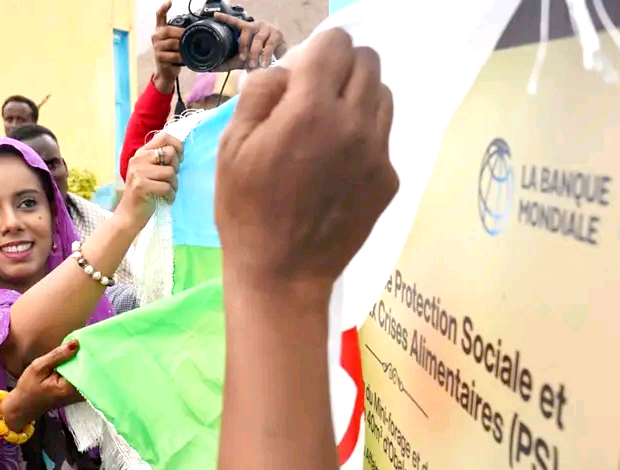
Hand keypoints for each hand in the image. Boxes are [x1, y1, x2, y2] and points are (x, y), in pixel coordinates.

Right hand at [0, 339, 82, 428]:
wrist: (24, 406)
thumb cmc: (29, 387)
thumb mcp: (39, 367)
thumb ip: (58, 355)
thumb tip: (76, 342)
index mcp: (71, 388)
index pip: (89, 368)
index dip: (90, 354)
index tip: (91, 341)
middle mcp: (80, 393)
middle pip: (92, 371)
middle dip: (90, 357)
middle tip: (89, 341)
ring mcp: (80, 394)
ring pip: (89, 374)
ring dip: (87, 362)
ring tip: (87, 347)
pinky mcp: (77, 393)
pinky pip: (84, 377)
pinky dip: (82, 368)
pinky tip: (79, 358)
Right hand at [116, 132, 181, 231]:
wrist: (129, 216)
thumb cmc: (144, 194)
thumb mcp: (151, 172)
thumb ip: (161, 159)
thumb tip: (180, 149)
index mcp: (141, 153)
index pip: (164, 136)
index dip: (177, 146)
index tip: (179, 159)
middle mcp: (138, 159)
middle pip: (170, 153)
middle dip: (176, 168)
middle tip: (171, 180)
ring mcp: (138, 172)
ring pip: (171, 172)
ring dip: (174, 185)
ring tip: (167, 192)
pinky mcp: (141, 185)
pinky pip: (167, 187)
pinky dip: (171, 196)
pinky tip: (165, 199)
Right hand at [152, 0, 183, 92]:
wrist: (166, 73)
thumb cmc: (173, 56)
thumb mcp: (176, 43)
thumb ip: (180, 35)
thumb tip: (195, 29)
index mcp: (160, 30)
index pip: (159, 16)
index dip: (164, 8)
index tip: (169, 1)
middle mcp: (156, 37)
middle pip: (169, 30)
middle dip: (181, 34)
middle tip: (189, 37)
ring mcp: (156, 47)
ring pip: (173, 43)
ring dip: (182, 47)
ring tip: (188, 50)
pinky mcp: (159, 57)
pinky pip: (174, 55)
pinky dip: (181, 57)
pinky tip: (184, 59)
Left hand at [214, 13, 286, 70]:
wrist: (277, 60)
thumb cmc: (257, 57)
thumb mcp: (241, 61)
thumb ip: (228, 63)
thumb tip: (211, 69)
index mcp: (247, 29)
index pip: (235, 22)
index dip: (225, 18)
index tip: (215, 15)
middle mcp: (256, 25)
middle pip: (247, 31)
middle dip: (244, 47)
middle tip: (244, 60)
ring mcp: (267, 28)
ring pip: (258, 39)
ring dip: (255, 54)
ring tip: (254, 66)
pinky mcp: (277, 34)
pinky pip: (269, 45)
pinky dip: (265, 56)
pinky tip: (264, 64)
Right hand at [215, 29, 397, 292]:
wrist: (282, 274)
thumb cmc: (246, 210)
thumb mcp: (232, 146)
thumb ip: (261, 93)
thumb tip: (288, 72)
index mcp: (311, 110)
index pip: (336, 44)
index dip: (316, 52)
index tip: (302, 74)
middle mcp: (353, 124)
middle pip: (367, 61)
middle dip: (341, 68)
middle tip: (316, 96)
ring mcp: (377, 153)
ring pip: (382, 95)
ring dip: (358, 98)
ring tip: (329, 128)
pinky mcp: (388, 180)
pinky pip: (382, 136)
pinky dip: (363, 137)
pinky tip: (336, 166)